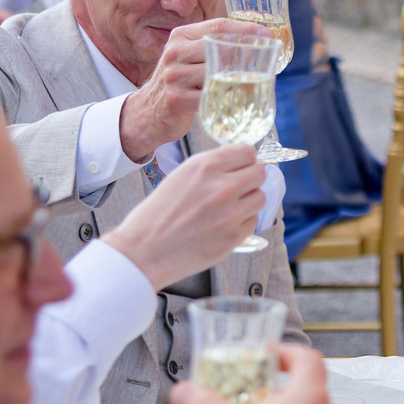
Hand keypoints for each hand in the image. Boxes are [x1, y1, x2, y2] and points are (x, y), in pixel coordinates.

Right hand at [101, 144, 267, 285]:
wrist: (144, 250)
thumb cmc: (158, 213)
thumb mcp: (180, 176)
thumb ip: (212, 167)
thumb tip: (240, 162)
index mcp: (205, 166)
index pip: (248, 152)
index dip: (244, 161)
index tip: (240, 168)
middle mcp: (222, 187)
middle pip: (260, 173)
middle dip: (250, 180)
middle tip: (237, 189)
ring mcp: (230, 213)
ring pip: (260, 197)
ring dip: (248, 202)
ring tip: (227, 209)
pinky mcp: (234, 237)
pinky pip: (252, 222)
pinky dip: (242, 223)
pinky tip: (221, 226)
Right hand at [119, 18, 270, 159]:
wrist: (148, 112)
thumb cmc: (179, 82)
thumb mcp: (188, 57)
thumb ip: (211, 46)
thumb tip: (254, 41)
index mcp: (180, 36)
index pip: (217, 26)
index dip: (245, 28)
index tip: (267, 34)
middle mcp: (174, 52)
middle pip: (219, 47)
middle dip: (245, 53)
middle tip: (267, 60)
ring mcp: (173, 76)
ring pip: (216, 73)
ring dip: (238, 79)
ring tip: (256, 81)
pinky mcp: (176, 99)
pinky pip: (209, 97)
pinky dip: (226, 99)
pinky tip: (237, 100)